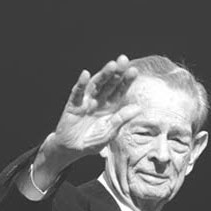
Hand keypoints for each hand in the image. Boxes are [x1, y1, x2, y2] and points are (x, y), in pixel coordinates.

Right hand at [32, 55, 141, 188]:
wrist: (72, 150)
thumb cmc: (91, 141)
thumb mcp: (109, 133)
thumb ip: (121, 120)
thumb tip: (137, 108)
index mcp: (110, 106)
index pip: (120, 90)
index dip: (126, 81)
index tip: (134, 70)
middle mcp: (99, 100)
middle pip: (109, 84)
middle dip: (116, 72)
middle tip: (123, 60)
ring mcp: (86, 101)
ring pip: (95, 85)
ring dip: (103, 74)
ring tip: (111, 65)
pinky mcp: (73, 106)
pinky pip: (77, 94)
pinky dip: (80, 84)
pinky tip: (85, 75)